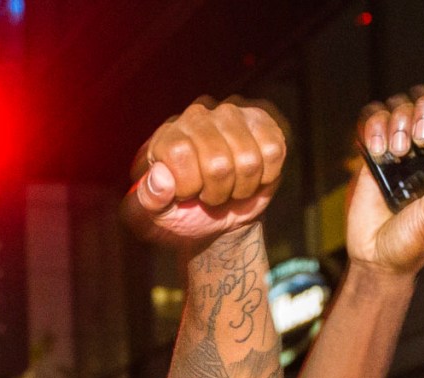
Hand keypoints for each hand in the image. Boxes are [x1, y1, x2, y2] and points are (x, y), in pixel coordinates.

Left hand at [123, 98, 286, 245]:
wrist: (219, 217)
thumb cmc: (184, 212)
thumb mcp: (157, 215)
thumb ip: (150, 199)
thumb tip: (161, 178)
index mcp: (166, 136)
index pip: (180, 152)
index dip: (188, 185)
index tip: (186, 193)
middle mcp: (197, 115)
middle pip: (218, 163)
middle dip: (217, 193)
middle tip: (210, 195)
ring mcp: (232, 114)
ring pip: (249, 161)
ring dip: (241, 188)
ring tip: (229, 187)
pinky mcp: (262, 121)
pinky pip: (273, 152)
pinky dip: (265, 176)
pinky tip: (251, 176)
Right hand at [347, 74, 423, 277]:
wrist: (376, 259)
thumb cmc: (417, 241)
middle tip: (421, 136)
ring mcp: (402, 148)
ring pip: (402, 106)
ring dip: (400, 121)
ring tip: (398, 152)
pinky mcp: (375, 152)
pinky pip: (374, 119)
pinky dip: (375, 127)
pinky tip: (378, 151)